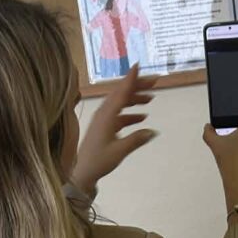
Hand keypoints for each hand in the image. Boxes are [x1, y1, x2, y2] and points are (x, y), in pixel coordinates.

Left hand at [71, 63, 155, 190]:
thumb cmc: (99, 161)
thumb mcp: (119, 151)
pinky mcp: (104, 127)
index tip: (138, 66)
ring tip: (150, 98)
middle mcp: (104, 113)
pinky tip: (141, 117)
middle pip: (122, 94)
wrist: (82, 172)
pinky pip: (119, 115)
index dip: (131, 78)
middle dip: (137, 86)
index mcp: (107, 115)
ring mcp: (103, 120)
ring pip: (121, 103)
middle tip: (154, 82)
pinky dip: (130, 113)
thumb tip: (153, 131)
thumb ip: (136, 140)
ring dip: (135, 99)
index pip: (121, 92)